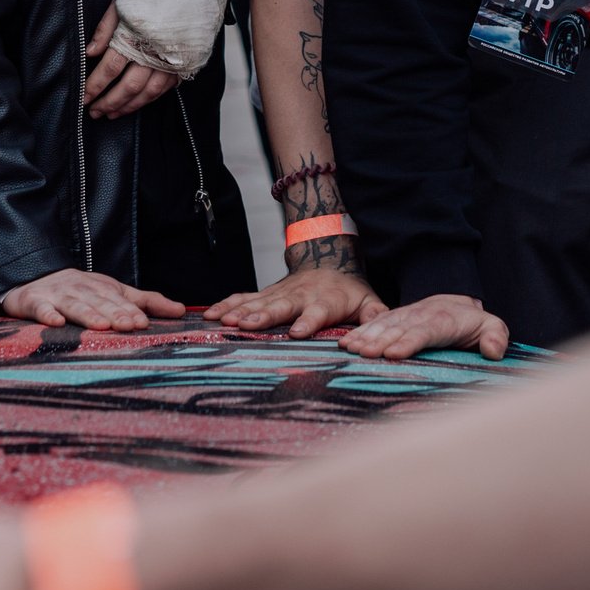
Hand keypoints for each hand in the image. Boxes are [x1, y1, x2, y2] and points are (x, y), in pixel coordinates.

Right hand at [0, 268, 184, 330]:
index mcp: (103, 288)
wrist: (36, 279)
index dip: (130, 311)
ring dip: (88, 314)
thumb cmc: (82, 291)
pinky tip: (56, 323)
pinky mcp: (35, 302)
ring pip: (74, 305)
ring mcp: (58, 295)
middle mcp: (82, 289)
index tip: (143, 323)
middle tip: (129, 326)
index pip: (119, 301)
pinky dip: (48, 315)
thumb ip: (146, 302)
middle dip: (115, 313)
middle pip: (100, 302)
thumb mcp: (115, 293)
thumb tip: (181, 311)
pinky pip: (41, 309)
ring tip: (102, 325)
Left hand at [83, 0, 176, 119]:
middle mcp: (155, 51)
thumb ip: (106, 27)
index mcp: (136, 35)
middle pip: (128, 86)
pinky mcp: (185, 62)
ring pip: (148, 93)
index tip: (83, 98)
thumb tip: (91, 52)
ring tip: (112, 113)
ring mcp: (173, 59)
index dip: (94, 87)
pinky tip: (137, 102)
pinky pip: (165, 88)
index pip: (110, 69)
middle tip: (94, 112)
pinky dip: (149, 99)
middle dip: (109, 102)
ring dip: (129, 106)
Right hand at [205, 266, 387, 336]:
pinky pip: (244, 296)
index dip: (309, 321)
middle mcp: (301, 294)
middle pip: (282, 305)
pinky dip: (227, 304)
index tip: (297, 333)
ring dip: (240, 310)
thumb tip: (380, 332)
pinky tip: (210, 314)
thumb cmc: (349, 290)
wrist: (328, 256)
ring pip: (258, 300)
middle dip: (265, 315)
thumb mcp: (368, 300)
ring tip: (222, 321)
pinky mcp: (266, 292)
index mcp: (327, 300)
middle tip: (248, 325)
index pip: (318, 311)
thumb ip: (375, 315)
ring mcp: (281, 291)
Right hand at [338, 292, 509, 361]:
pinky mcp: (392, 319)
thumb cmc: (471, 321)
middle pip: (397, 330)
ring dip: (365, 337)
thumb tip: (494, 351)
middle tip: (363, 354)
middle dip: (380, 342)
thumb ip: (496, 336)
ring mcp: (403, 316)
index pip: (424, 332)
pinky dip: (359, 333)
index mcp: (442, 321)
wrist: (453, 300)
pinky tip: (345, 343)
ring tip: (349, 348)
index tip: (394, 354)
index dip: (409, 342)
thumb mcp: (491, 326)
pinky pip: (374, 325)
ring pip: (383, 326)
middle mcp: (419, 317)